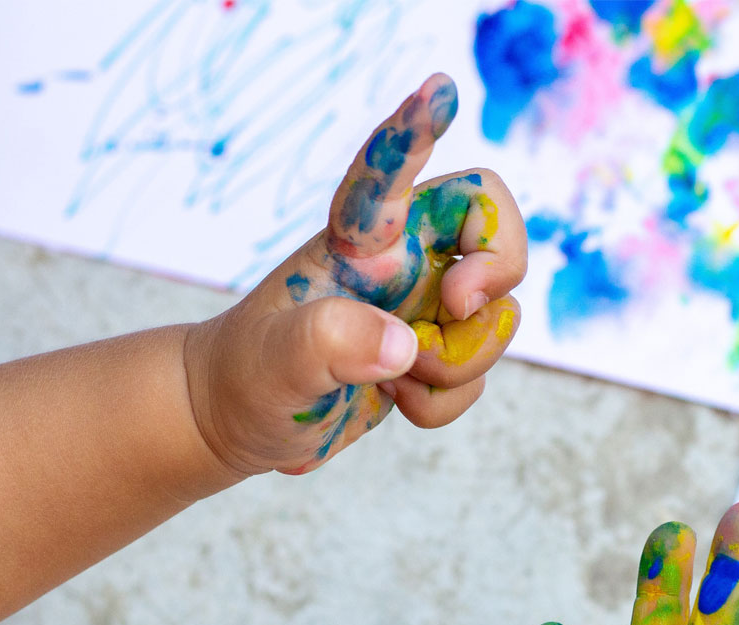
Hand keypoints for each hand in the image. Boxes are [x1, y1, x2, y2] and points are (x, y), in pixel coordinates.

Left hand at [184, 73, 526, 475]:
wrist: (239, 424)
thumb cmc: (245, 376)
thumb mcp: (274, 362)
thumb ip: (330, 342)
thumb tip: (403, 345)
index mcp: (358, 240)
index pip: (391, 172)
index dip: (416, 130)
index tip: (438, 87)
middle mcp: (402, 261)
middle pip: (492, 225)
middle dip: (499, 269)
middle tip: (455, 306)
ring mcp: (421, 309)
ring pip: (494, 318)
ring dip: (460, 362)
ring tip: (392, 380)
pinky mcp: (431, 356)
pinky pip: (477, 375)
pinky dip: (445, 402)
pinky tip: (394, 400)